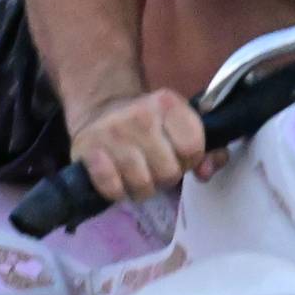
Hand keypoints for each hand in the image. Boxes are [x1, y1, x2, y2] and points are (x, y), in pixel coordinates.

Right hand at [64, 89, 214, 199]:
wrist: (101, 107)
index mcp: (168, 104)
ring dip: (142, 188)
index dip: (190, 160)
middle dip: (165, 177)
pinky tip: (117, 177)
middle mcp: (140, 114)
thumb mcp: (180, 125)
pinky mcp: (87, 150)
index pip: (194, 148)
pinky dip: (117, 191)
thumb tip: (205, 172)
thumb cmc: (149, 123)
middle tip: (155, 167)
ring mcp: (112, 132)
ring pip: (143, 185)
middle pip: (169, 172)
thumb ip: (206, 150)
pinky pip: (113, 189)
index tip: (179, 155)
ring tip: (137, 174)